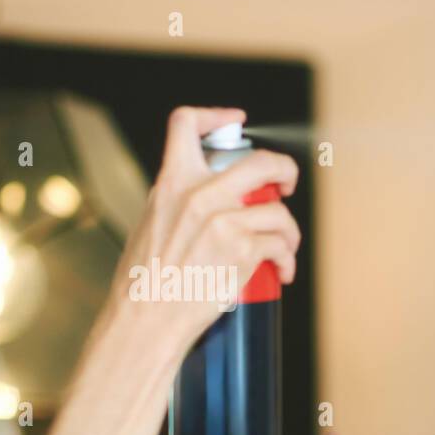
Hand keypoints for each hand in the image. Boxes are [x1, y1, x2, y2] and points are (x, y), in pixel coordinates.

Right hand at [102, 106, 300, 356]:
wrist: (146, 319)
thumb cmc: (145, 282)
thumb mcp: (151, 223)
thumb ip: (179, 202)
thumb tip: (212, 198)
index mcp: (171, 183)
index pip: (185, 124)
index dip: (216, 115)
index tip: (236, 121)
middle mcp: (199, 195)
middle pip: (260, 162)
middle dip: (284, 169)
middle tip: (288, 184)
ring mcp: (224, 222)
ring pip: (280, 212)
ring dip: (290, 232)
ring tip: (285, 248)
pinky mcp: (243, 251)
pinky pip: (282, 245)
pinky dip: (288, 260)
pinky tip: (283, 272)